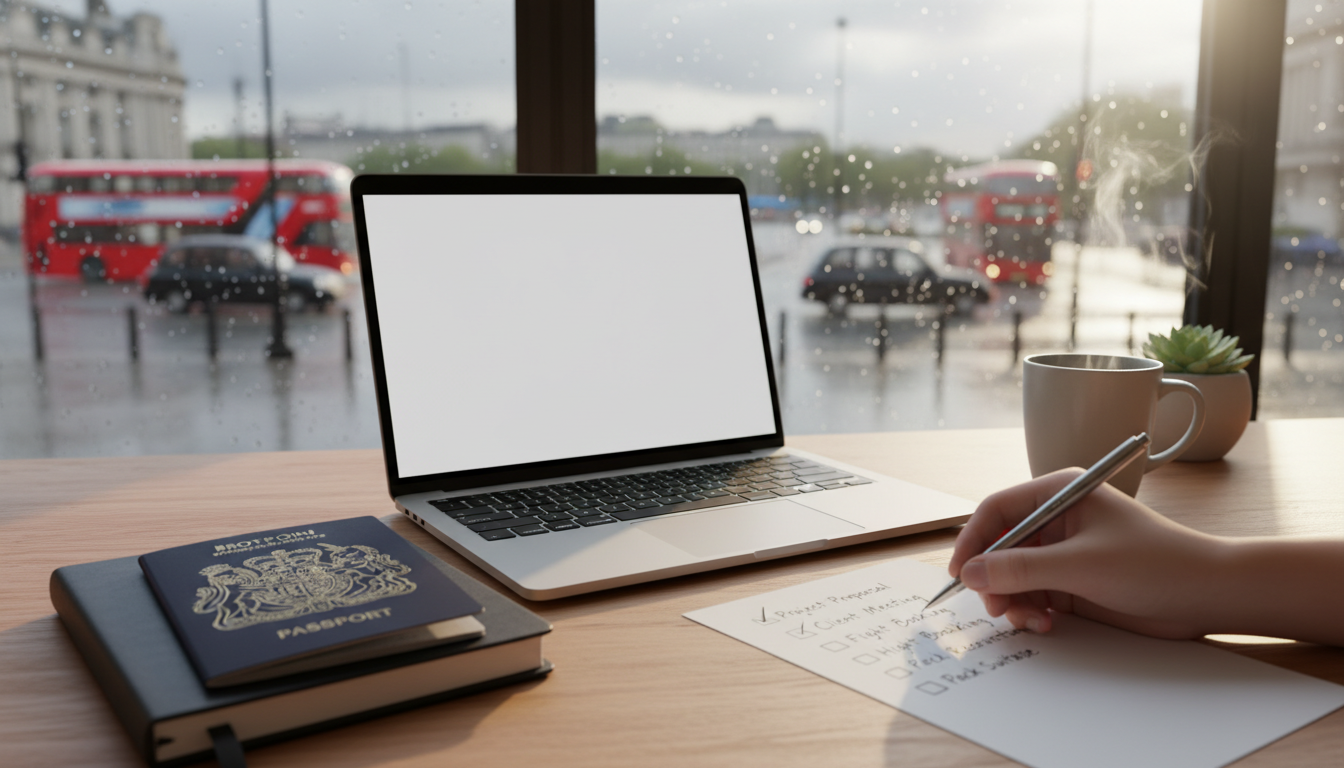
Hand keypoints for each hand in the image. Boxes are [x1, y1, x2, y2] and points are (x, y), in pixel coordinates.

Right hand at [948, 469, 1223, 638]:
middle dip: (994, 578)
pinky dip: (1030, 611)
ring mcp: (1063, 552)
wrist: (1205, 595)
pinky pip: (1032, 594)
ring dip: (1012, 600)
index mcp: (1059, 493)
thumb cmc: (1154, 564)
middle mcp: (1056, 519)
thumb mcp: (1081, 565)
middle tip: (997, 607)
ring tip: (1029, 620)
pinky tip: (1045, 623)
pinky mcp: (1072, 581)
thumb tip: (971, 573)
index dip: (973, 540)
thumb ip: (1021, 569)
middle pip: (1000, 546)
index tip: (960, 573)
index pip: (997, 510)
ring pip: (1013, 575)